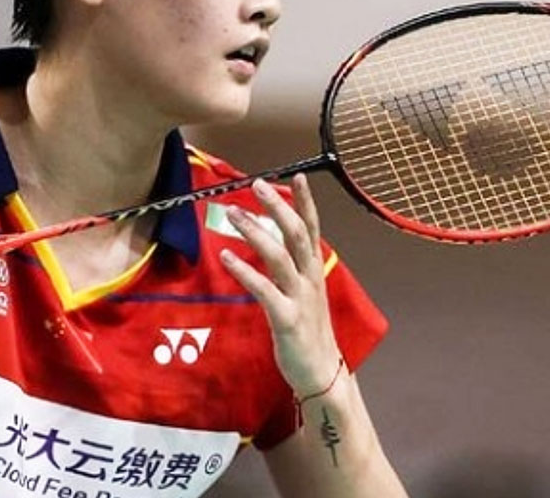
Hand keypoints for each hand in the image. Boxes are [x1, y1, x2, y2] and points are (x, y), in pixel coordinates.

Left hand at [219, 175, 342, 397]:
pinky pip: (264, 290)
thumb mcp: (305, 294)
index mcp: (314, 272)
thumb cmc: (308, 333)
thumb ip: (293, 269)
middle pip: (297, 235)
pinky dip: (245, 271)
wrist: (322, 374)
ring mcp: (300, 299)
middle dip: (277, 207)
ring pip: (280, 257)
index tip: (297, 176)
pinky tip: (227, 257)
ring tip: (234, 213)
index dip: (305, 202)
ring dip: (256, 232)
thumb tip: (274, 244)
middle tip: (256, 184)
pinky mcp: (286, 319)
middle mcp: (310, 280)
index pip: (312, 229)